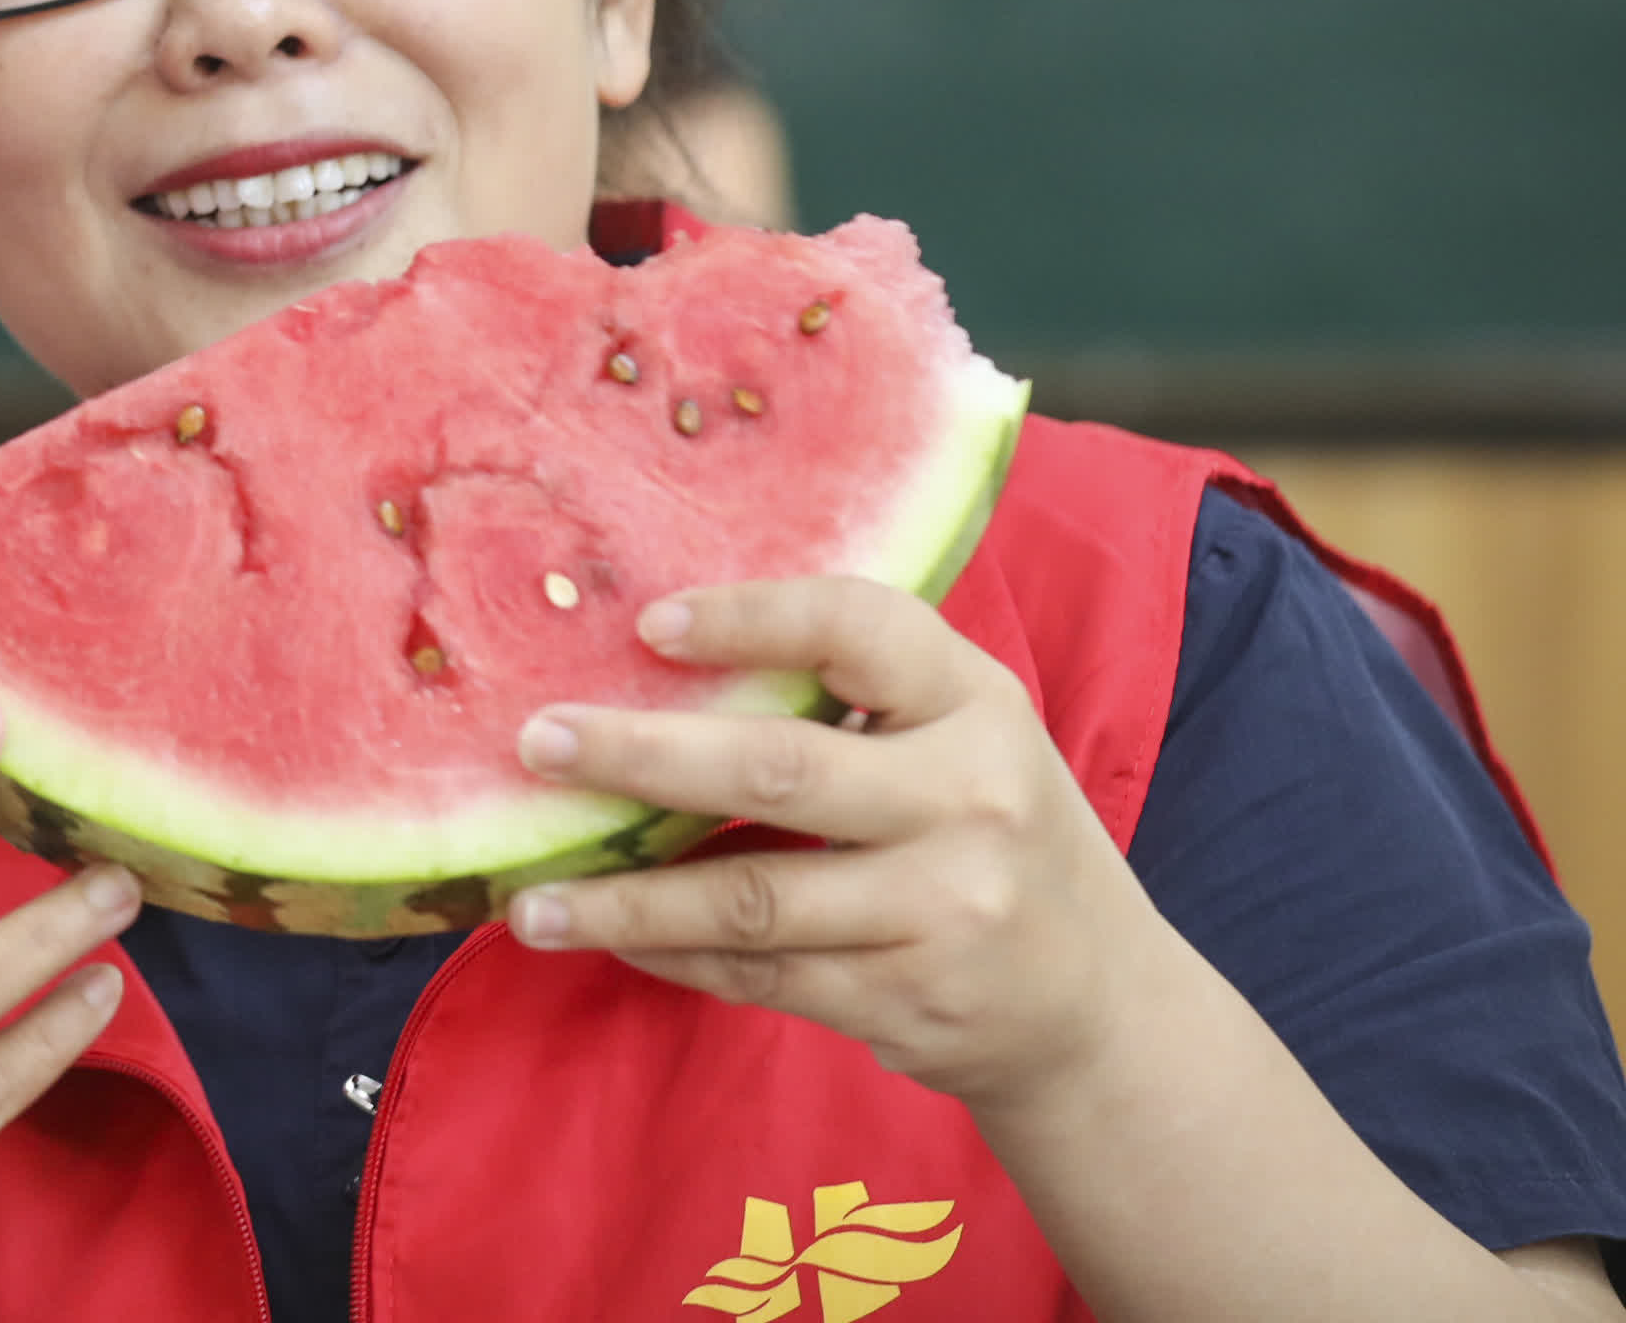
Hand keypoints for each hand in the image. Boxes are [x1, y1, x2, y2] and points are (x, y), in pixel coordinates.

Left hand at [504, 576, 1162, 1111]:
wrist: (1096, 1007)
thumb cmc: (988, 829)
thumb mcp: (960, 733)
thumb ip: (852, 689)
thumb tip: (654, 651)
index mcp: (977, 704)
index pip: (860, 629)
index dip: (750, 618)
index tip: (647, 623)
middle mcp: (970, 802)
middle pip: (777, 770)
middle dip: (641, 756)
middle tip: (536, 744)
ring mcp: (943, 912)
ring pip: (750, 898)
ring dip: (627, 900)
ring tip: (529, 900)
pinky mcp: (907, 1001)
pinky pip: (760, 974)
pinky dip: (672, 955)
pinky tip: (607, 937)